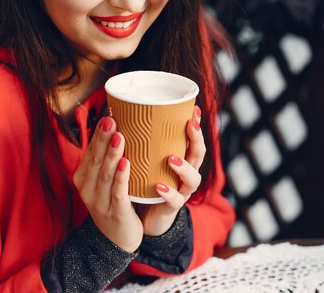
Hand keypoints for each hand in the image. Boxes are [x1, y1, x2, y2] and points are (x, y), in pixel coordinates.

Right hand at [72, 116, 142, 252]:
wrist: (118, 240)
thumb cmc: (114, 202)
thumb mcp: (105, 180)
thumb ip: (108, 158)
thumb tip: (119, 126)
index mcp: (83, 178)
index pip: (90, 151)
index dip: (98, 133)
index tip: (108, 112)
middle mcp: (87, 189)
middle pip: (95, 159)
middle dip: (103, 138)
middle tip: (111, 118)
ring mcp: (100, 202)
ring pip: (106, 174)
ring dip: (112, 154)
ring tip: (119, 135)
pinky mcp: (115, 213)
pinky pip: (118, 192)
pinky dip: (122, 177)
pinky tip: (127, 163)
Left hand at [138, 106, 204, 235]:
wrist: (146, 215)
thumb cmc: (146, 182)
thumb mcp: (147, 160)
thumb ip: (144, 143)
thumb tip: (125, 113)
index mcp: (182, 160)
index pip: (192, 139)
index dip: (196, 126)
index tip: (193, 110)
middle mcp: (186, 174)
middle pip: (198, 155)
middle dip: (196, 139)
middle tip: (190, 125)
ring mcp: (181, 190)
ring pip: (192, 179)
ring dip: (183, 167)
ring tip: (171, 159)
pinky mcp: (171, 207)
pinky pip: (175, 200)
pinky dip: (168, 192)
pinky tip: (159, 186)